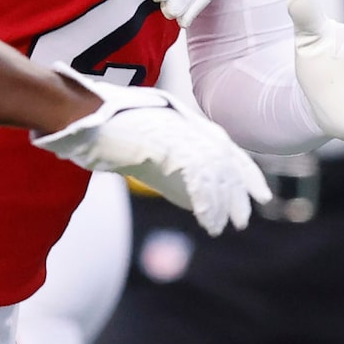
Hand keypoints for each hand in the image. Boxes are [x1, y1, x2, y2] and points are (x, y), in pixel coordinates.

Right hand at [31, 72, 266, 233]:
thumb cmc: (110, 131)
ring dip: (221, 203)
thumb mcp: (152, 147)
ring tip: (221, 227)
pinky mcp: (168, 144)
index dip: (247, 173)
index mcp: (189, 124)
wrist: (83, 116)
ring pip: (215, 171)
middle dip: (238, 193)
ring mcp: (179, 133)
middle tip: (242, 220)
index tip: (260, 196)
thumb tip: (192, 201)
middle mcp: (190, 126)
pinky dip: (206, 201)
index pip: (229, 149)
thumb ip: (174, 169)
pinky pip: (197, 176)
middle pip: (227, 161)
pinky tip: (208, 220)